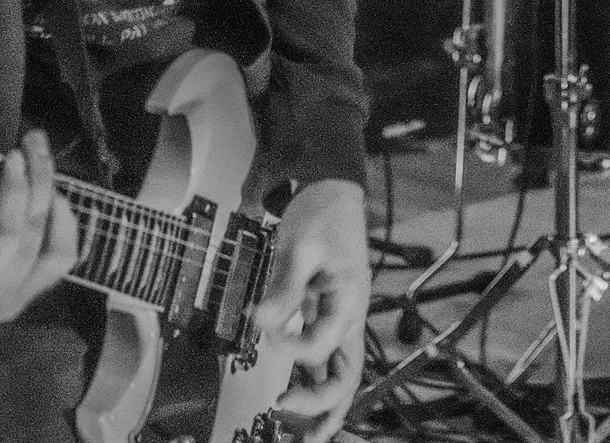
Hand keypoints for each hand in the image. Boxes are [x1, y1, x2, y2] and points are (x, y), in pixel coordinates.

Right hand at [0, 128, 77, 329]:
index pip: (2, 240)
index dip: (14, 195)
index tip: (12, 156)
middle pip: (32, 239)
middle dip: (38, 182)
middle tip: (33, 141)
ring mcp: (11, 304)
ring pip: (56, 251)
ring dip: (55, 200)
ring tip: (42, 162)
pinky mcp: (23, 296)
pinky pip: (59, 262)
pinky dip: (64, 226)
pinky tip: (52, 195)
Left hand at [254, 178, 368, 442]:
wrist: (332, 191)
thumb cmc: (323, 214)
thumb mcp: (301, 246)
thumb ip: (284, 288)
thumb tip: (260, 320)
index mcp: (349, 301)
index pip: (324, 344)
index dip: (294, 347)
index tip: (269, 332)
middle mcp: (349, 317)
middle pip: (346, 375)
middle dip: (321, 404)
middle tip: (283, 409)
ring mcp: (340, 319)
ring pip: (340, 374)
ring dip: (323, 406)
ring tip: (302, 436)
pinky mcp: (327, 315)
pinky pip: (325, 358)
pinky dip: (314, 381)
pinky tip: (296, 395)